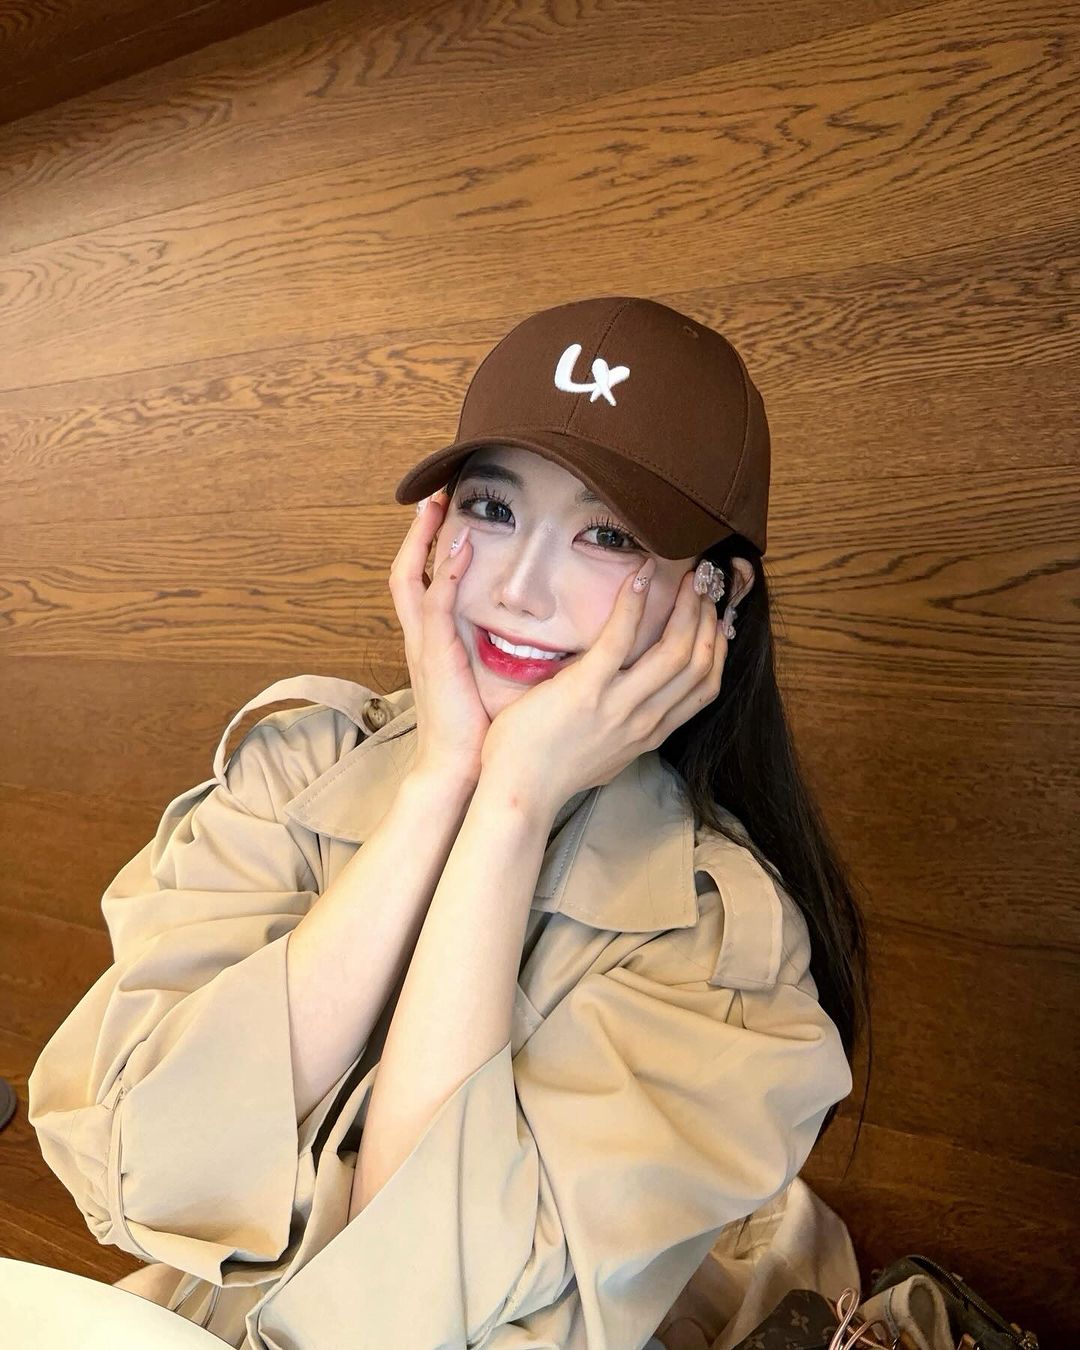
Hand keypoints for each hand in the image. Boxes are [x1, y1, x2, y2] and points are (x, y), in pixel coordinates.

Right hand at [389, 489, 487, 786]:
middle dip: (416, 531)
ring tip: (436, 505)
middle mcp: (422, 638)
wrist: (462, 769)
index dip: (429, 547)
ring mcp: (425, 646)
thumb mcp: (492, 678)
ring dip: (422, 540)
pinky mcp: (436, 657)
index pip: (423, 581)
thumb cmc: (481, 730)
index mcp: (434, 642)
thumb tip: (547, 627)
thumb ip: (507, 648)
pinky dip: (446, 573)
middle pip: (405, 570)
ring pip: (410, 579)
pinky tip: (461, 547)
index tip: (444, 513)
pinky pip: (436, 606)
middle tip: (432, 492)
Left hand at [479, 557, 729, 810]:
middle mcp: (645, 720)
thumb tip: (628, 707)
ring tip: (688, 576)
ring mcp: (619, 705)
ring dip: (686, 607)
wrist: (519, 792)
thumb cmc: (550, 771)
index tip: (716, 619)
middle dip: (707, 619)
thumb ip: (624, 732)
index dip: (717, 648)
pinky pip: (620, 638)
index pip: (704, 688)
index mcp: (650, 734)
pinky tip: (640, 577)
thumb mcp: (605, 757)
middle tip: (705, 585)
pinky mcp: (586, 688)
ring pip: (675, 651)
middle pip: (697, 663)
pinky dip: (634, 604)